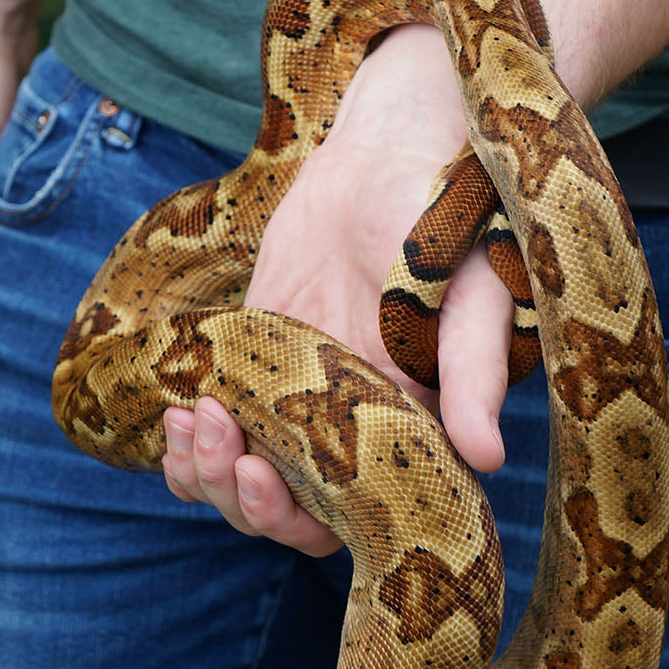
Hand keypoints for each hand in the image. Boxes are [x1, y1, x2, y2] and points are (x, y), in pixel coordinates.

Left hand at [161, 24, 515, 555]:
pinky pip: (217, 426)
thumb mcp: (469, 296)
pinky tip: (179, 410)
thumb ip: (472, 375)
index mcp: (407, 430)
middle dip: (242, 498)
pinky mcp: (257, 359)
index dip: (299, 518)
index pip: (350, 516)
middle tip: (222, 448)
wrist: (392, 150)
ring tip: (192, 423)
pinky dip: (190, 437)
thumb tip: (489, 458)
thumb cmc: (449, 218)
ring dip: (206, 471)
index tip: (264, 474)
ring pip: (241, 476)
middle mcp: (351, 427)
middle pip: (285, 511)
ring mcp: (299, 397)